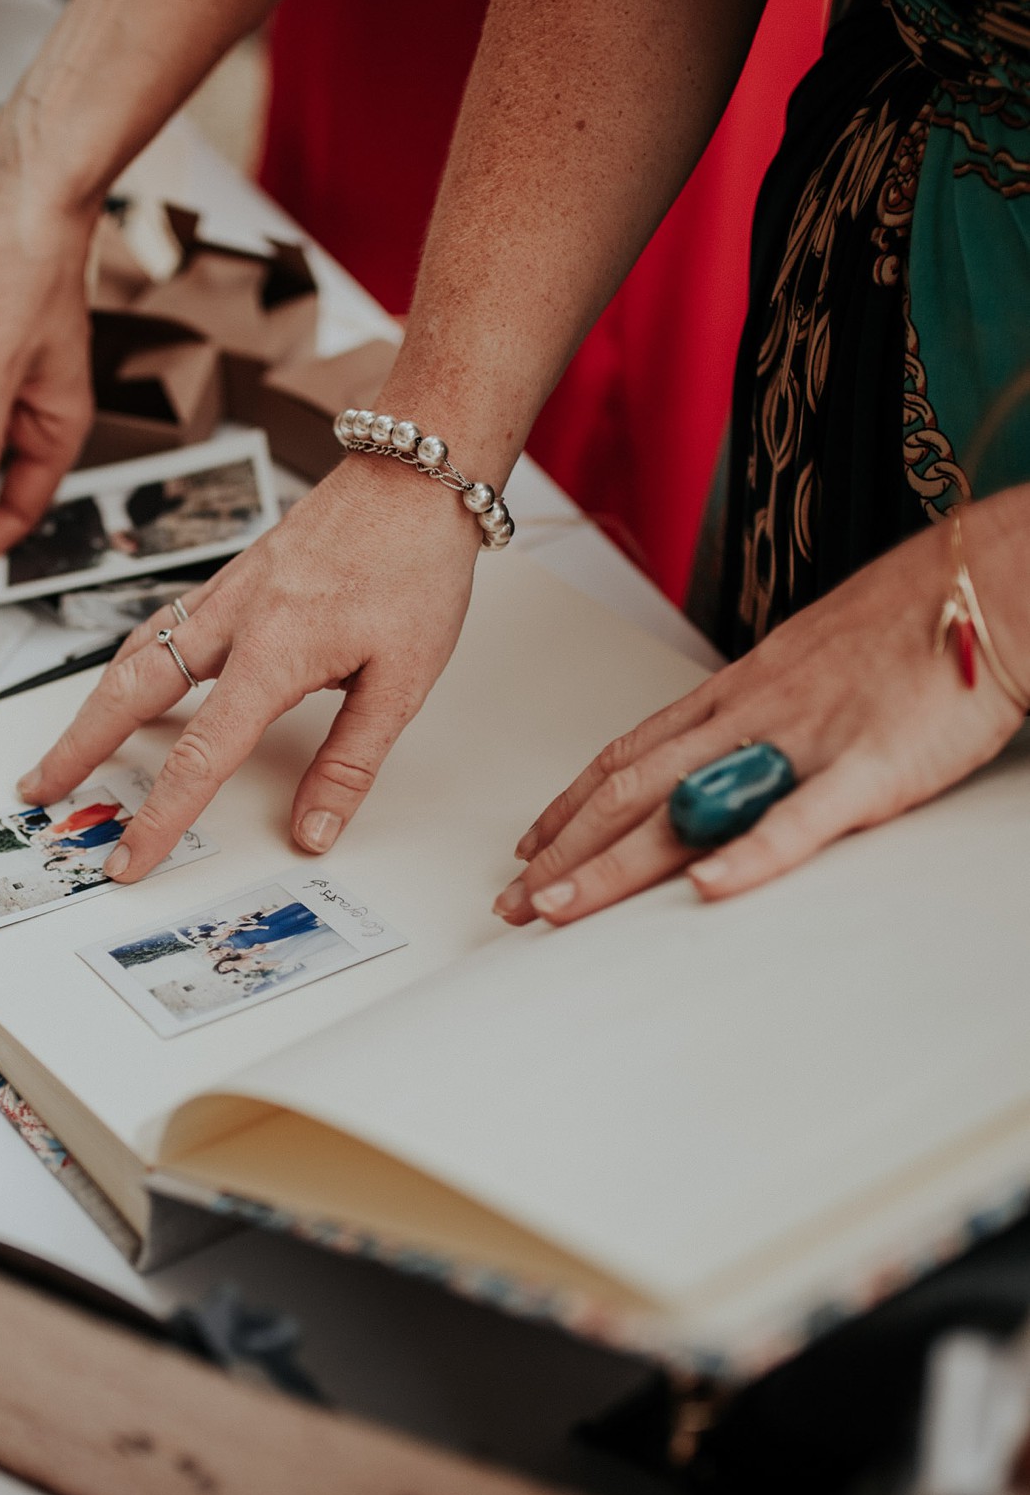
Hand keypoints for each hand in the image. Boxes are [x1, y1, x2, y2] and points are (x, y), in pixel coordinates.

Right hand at [16, 455, 481, 877]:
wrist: (413, 477)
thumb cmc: (414, 566)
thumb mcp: (402, 681)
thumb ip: (350, 762)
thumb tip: (314, 829)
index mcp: (274, 654)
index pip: (200, 757)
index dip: (159, 817)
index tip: (130, 857)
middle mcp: (233, 620)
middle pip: (128, 694)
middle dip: (77, 748)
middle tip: (40, 788)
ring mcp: (226, 593)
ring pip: (135, 654)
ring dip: (92, 705)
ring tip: (67, 746)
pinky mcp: (233, 576)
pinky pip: (161, 625)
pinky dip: (129, 661)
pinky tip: (127, 678)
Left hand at [494, 513, 1026, 929]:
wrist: (983, 584)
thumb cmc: (909, 620)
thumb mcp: (809, 662)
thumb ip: (762, 711)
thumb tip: (727, 748)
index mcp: (738, 691)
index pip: (630, 754)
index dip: (572, 804)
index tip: (530, 846)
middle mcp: (750, 715)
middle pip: (632, 791)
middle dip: (565, 852)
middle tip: (512, 905)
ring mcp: (802, 742)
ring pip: (685, 808)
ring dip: (613, 864)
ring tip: (557, 910)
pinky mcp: (866, 768)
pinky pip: (798, 819)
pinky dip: (748, 857)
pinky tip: (705, 890)